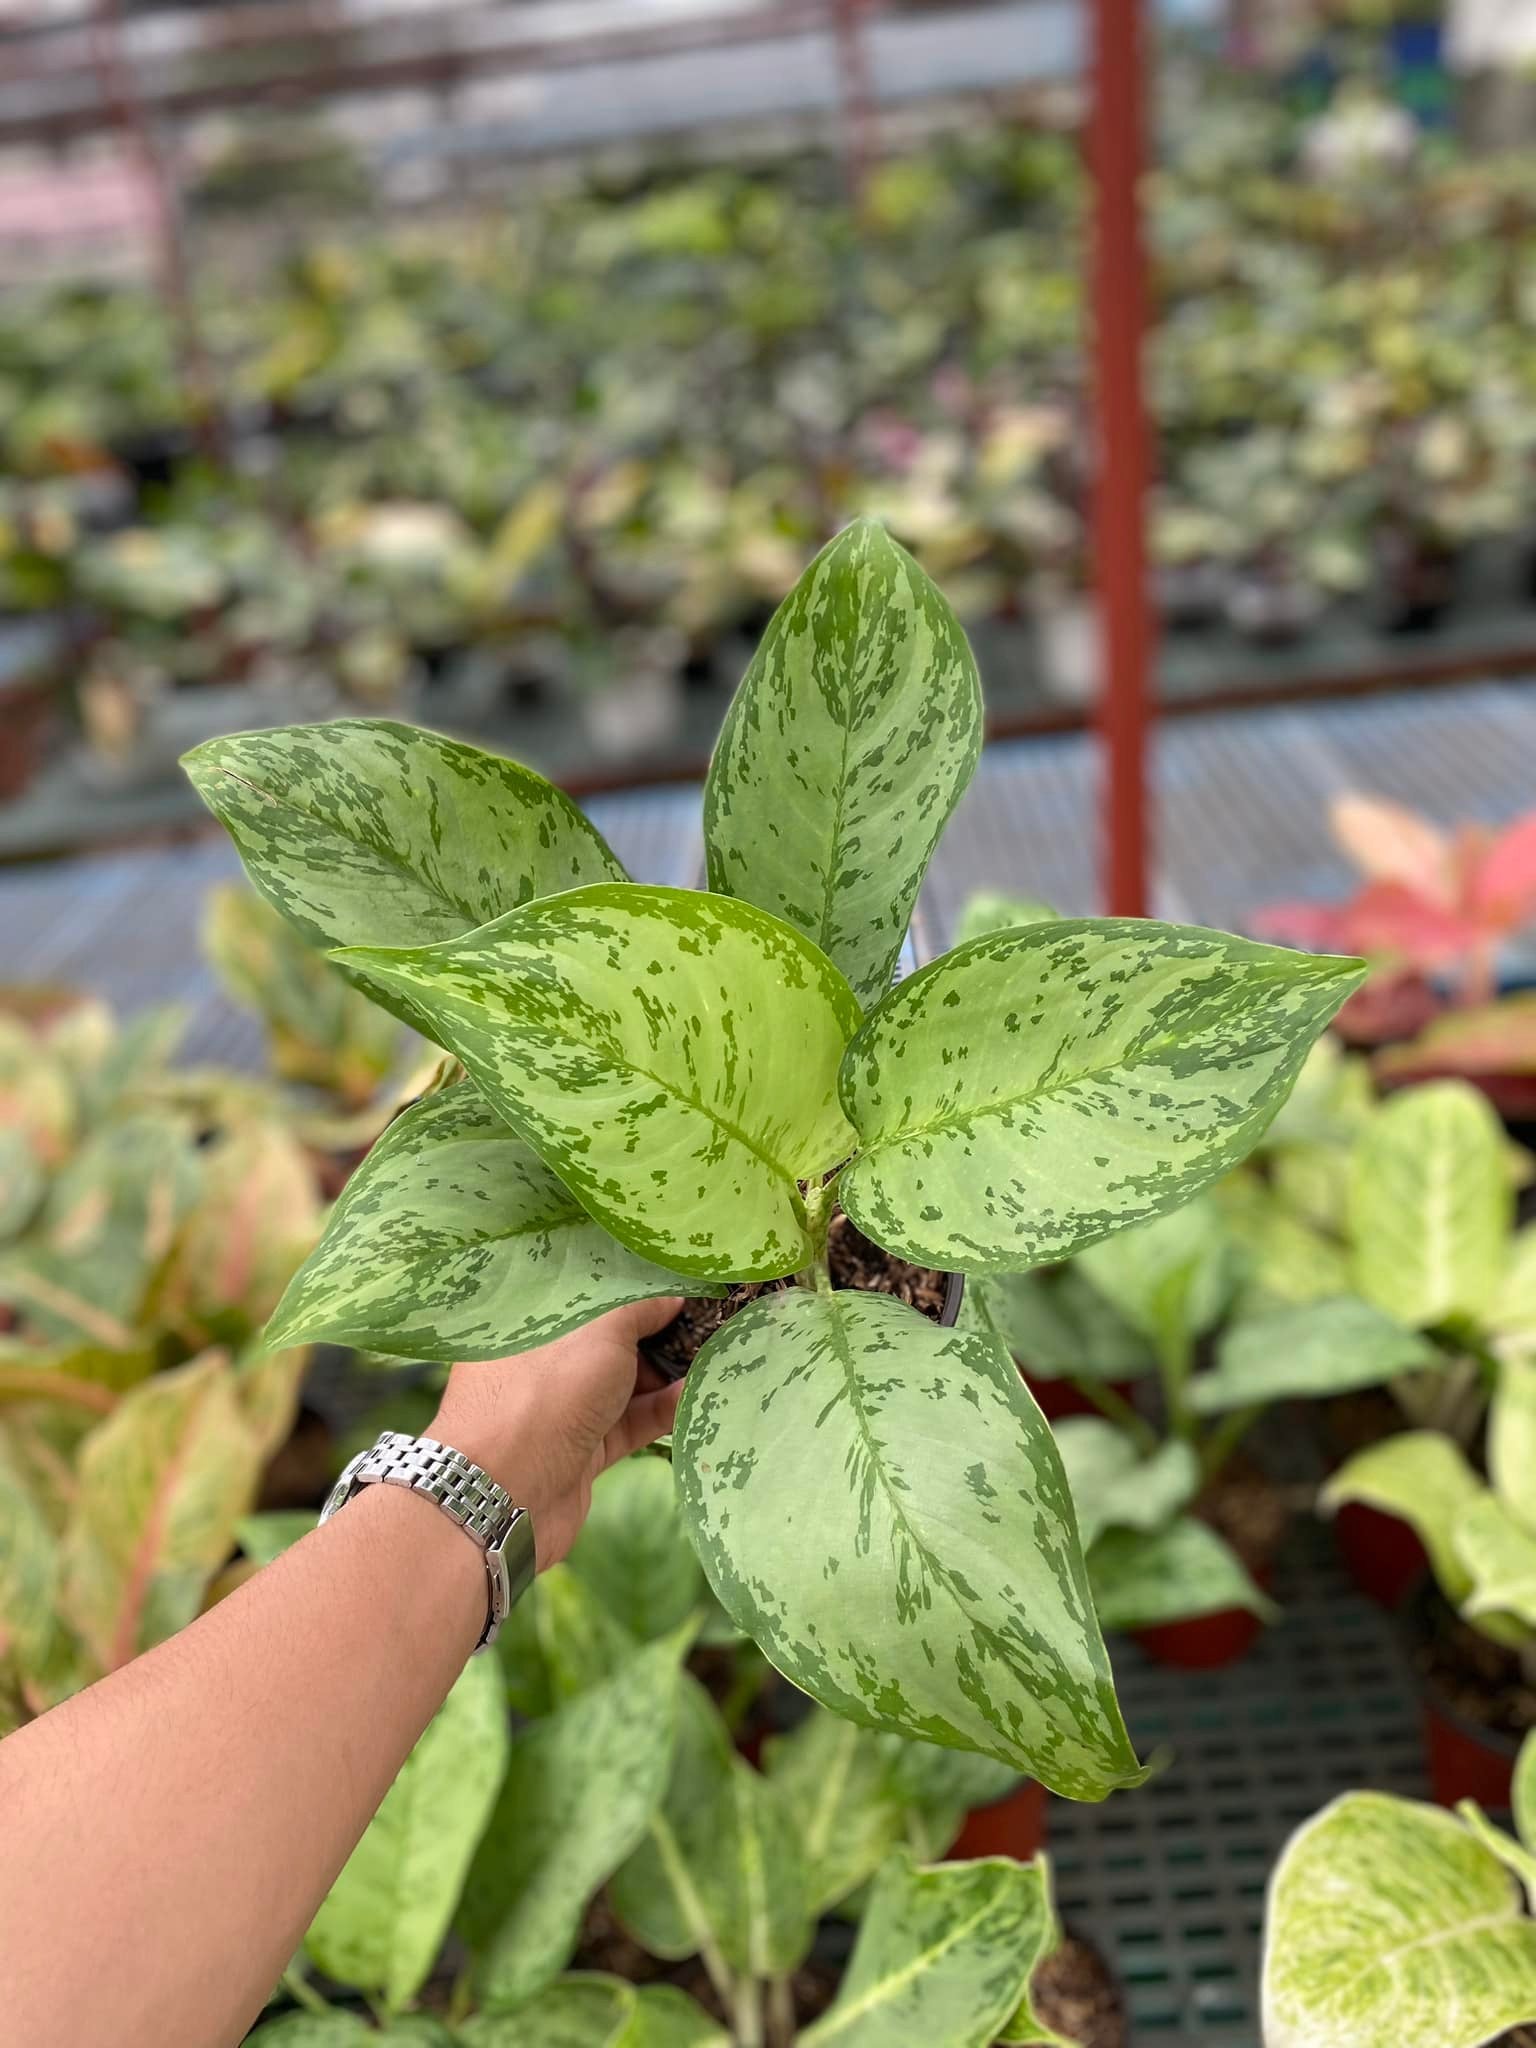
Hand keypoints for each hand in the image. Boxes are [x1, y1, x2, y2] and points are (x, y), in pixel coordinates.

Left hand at [428, 1296, 683, 1568]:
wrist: (506, 1496)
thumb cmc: (546, 1393)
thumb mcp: (601, 1332)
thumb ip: (640, 1309)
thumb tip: (671, 1297)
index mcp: (531, 1319)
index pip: (586, 1291)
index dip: (632, 1283)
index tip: (679, 1278)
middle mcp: (543, 1360)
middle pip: (609, 1337)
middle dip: (658, 1328)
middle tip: (710, 1317)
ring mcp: (563, 1407)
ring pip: (624, 1381)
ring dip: (668, 1370)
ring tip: (718, 1352)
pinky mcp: (584, 1450)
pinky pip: (631, 1421)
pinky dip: (663, 1408)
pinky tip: (697, 1393)